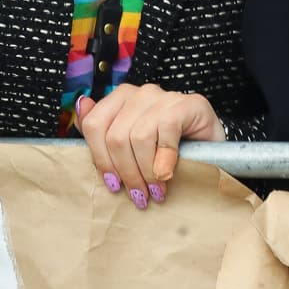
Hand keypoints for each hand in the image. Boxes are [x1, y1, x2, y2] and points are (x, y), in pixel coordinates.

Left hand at [75, 82, 223, 208]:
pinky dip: (164, 157)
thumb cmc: (164, 149)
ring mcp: (165, 96)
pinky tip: (167, 173)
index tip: (113, 184)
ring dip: (146, 171)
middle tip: (138, 195)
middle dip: (126, 172)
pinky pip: (166, 130)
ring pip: (139, 136)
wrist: (207, 147)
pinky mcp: (187, 103)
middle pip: (116, 136)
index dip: (101, 159)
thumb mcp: (129, 144)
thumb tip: (81, 106)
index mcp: (121, 99)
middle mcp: (141, 93)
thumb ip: (103, 129)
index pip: (95, 125)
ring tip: (155, 190)